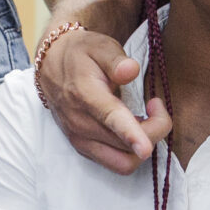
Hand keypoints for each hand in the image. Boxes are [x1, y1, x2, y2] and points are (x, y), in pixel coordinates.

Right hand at [42, 27, 171, 173]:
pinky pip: (116, 163)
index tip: (145, 147)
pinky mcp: (83, 148)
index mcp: (85, 95)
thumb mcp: (100, 47)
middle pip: (126, 146)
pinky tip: (135, 129)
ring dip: (143, 146)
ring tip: (146, 120)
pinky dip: (132, 152)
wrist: (52, 66)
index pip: (110, 118)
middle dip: (154, 131)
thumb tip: (131, 70)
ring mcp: (80, 139)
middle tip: (157, 106)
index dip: (130, 134)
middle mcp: (80, 123)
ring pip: (123, 162)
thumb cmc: (82, 55)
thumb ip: (116, 60)